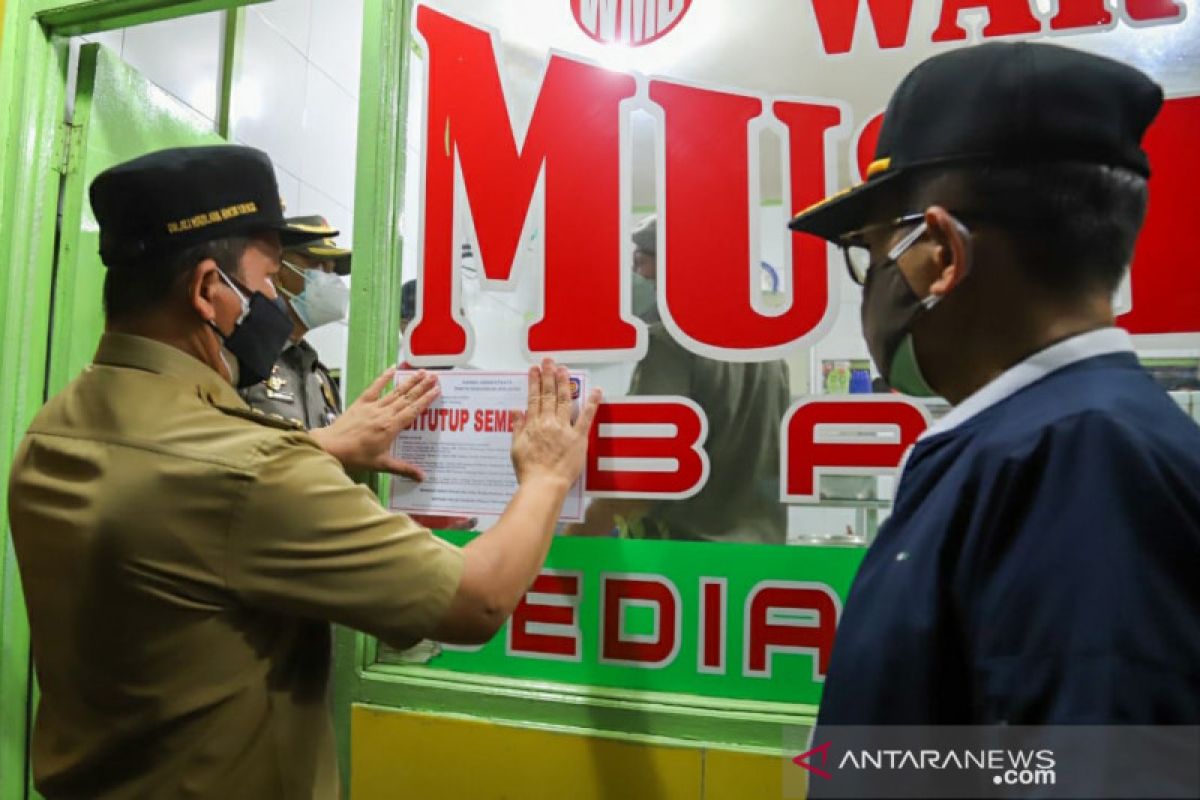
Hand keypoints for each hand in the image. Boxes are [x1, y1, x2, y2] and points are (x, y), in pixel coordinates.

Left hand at [310, 367, 439, 477]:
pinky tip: (392, 368)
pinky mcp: (361, 403)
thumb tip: (422, 477)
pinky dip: (383, 378)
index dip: (426, 399)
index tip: (437, 389)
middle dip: (422, 386)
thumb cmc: (356, 457)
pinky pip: (375, 387)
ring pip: (395, 391)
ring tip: (421, 372)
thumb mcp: (382, 464)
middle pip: (407, 397)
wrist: (331, 447)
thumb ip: (404, 469)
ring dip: (409, 381)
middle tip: (434, 376)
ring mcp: (372, 406)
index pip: (413, 410)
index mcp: (391, 427)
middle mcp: (384, 413)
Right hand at [510, 359, 600, 490]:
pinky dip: (591, 403)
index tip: (534, 370)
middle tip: (549, 361)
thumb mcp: (516, 448)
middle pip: (548, 394)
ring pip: (564, 400)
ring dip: (564, 383)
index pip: (533, 398)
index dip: (534, 382)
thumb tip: (516, 411)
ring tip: (564, 369)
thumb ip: (517, 428)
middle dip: (548, 375)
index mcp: (532, 425)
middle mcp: (548, 422)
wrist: (543, 484)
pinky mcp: (578, 438)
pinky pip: (586, 417)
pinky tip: (596, 391)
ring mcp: (564, 429)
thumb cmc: (529, 471)